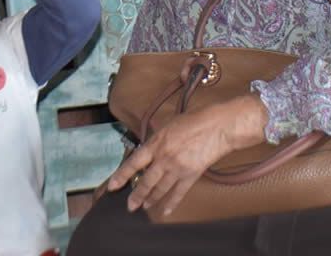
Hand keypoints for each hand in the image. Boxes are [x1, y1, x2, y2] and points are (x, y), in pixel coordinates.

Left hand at [106, 94, 266, 216]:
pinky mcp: (191, 175)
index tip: (113, 186)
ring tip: (144, 208)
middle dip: (136, 195)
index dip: (121, 175)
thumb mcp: (169, 125)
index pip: (134, 163)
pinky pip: (178, 193)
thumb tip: (149, 150)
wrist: (218, 126)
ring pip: (160, 189)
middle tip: (130, 206)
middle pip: (146, 181)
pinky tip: (165, 211)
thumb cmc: (196, 120)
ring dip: (151, 200)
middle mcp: (164, 158)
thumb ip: (157, 140)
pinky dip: (171, 203)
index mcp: (156, 143)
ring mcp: (177, 169)